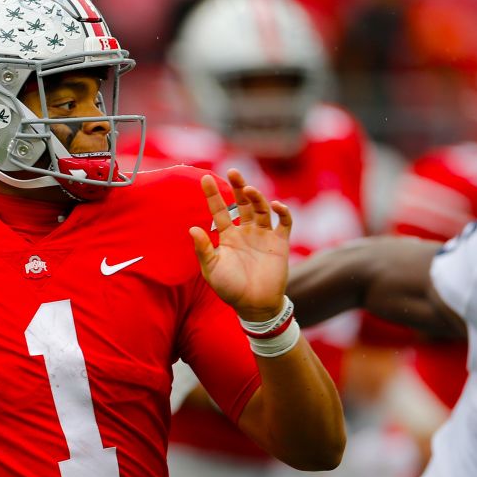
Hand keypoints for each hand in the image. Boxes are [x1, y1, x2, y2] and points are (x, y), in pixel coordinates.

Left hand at [189, 168, 291, 320]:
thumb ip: (204, 249)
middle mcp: (246, 232)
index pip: (219, 210)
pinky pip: (284, 222)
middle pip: (242, 203)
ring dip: (257, 197)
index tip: (204, 178)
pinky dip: (282, 211)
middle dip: (238, 186)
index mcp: (228, 236)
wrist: (254, 305)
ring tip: (249, 190)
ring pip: (261, 209)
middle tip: (233, 171)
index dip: (212, 194)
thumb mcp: (212, 269)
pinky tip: (275, 205)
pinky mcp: (280, 243)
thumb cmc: (230, 289)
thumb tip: (192, 228)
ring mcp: (264, 235)